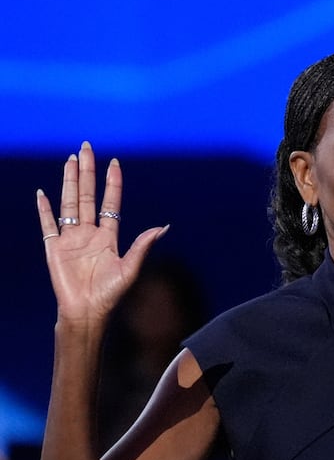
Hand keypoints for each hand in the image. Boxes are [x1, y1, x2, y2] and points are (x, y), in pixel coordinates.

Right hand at [36, 141, 167, 327]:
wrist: (87, 311)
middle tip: (86, 148)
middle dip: (87, 172)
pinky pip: (48, 225)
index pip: (110, 202)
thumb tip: (164, 227)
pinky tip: (43, 193)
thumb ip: (143, 246)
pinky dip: (44, 209)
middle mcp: (90, 233)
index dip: (112, 183)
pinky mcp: (54, 249)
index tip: (114, 163)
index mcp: (109, 236)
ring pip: (69, 204)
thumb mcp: (130, 268)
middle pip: (87, 195)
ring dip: (68, 182)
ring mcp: (71, 239)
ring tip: (70, 160)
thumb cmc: (111, 294)